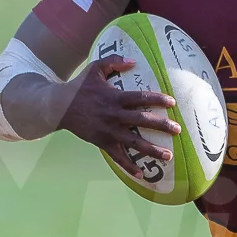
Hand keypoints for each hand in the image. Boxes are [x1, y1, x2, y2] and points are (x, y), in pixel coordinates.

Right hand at [55, 54, 179, 159]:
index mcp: (114, 97)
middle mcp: (114, 115)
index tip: (172, 103)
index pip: (140, 98)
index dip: (157, 100)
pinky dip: (129, 167)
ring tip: (169, 156)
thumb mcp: (95, 68)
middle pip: (141, 121)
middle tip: (177, 130)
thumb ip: (114, 61)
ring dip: (152, 150)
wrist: (58, 107)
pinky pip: (117, 157)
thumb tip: (134, 61)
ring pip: (134, 143)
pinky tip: (142, 175)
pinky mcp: (102, 142)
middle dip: (161, 126)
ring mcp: (108, 131)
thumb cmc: (79, 86)